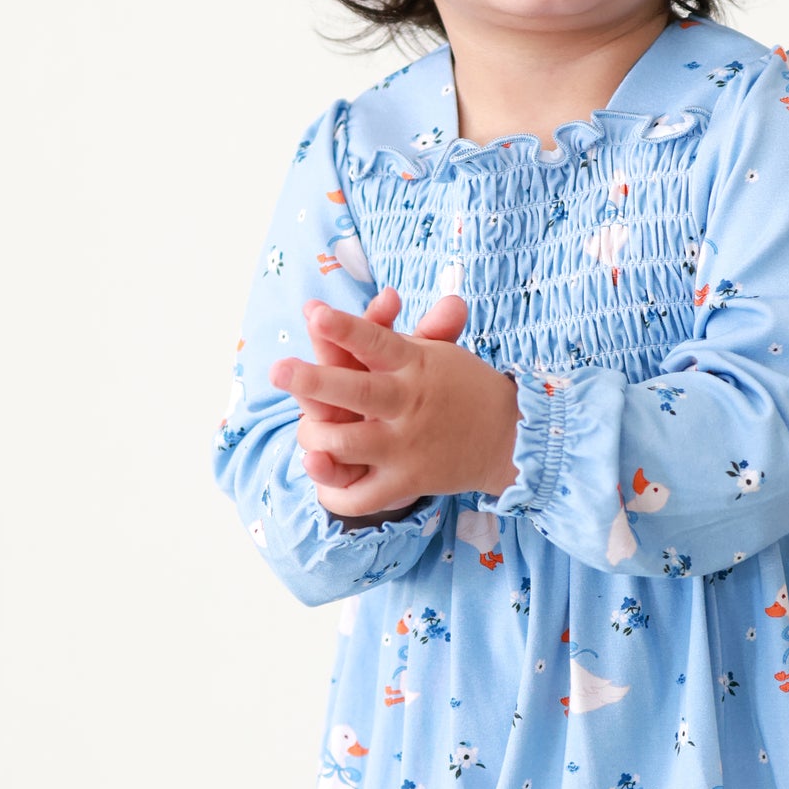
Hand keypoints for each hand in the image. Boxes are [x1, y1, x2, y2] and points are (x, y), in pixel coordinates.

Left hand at [268, 299, 521, 520]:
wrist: (509, 439)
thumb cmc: (461, 387)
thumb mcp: (440, 353)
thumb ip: (410, 328)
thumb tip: (394, 293)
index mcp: (415, 364)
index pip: (376, 342)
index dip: (344, 328)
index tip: (314, 312)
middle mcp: (407, 404)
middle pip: (356, 391)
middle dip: (314, 381)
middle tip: (279, 370)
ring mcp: (404, 446)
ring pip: (347, 444)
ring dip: (316, 437)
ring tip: (305, 428)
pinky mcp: (406, 482)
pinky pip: (360, 495)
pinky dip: (334, 490)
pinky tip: (320, 475)